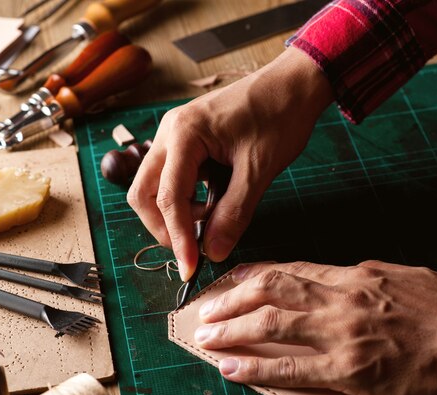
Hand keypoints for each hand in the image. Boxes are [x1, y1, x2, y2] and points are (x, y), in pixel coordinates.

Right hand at [127, 48, 333, 280]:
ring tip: (209, 221)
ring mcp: (173, 135)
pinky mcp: (184, 141)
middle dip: (163, 227)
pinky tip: (210, 204)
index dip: (178, 239)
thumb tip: (214, 253)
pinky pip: (170, 177)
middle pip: (143, 194)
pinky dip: (183, 199)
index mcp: (184, 134)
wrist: (293, 83)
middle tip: (193, 248)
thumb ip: (234, 213)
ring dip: (173, 213)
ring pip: (152, 187)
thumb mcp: (259, 170)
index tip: (191, 269)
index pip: (168, 198)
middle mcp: (169, 133)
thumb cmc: (280, 116)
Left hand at [194, 261, 436, 394]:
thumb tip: (347, 274)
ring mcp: (341, 333)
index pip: (293, 269)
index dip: (257, 274)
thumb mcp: (409, 278)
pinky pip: (290, 367)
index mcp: (356, 275)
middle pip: (273, 289)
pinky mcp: (347, 369)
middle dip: (234, 297)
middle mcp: (341, 298)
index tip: (234, 278)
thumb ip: (372, 276)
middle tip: (208, 307)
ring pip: (272, 323)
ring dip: (233, 328)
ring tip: (206, 335)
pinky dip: (255, 367)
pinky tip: (231, 368)